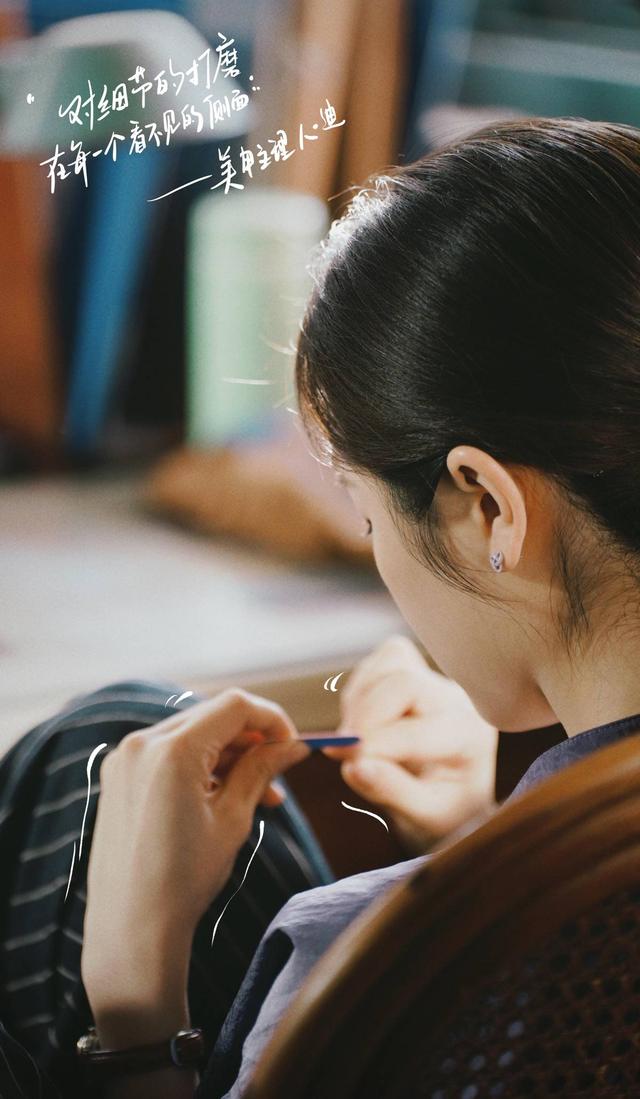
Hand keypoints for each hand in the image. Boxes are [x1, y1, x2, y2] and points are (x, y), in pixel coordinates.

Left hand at [81, 688, 309, 1045]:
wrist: (130, 928)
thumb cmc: (184, 879)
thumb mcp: (234, 819)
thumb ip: (262, 770)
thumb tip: (293, 746)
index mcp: (173, 751)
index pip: (235, 706)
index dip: (272, 719)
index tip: (293, 746)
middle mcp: (142, 743)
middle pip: (212, 716)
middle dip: (252, 739)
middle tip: (280, 773)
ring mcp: (125, 758)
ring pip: (192, 734)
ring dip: (229, 754)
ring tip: (261, 796)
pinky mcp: (118, 775)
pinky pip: (169, 753)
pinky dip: (200, 766)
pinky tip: (225, 796)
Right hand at [323, 636, 498, 852]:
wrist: (457, 795)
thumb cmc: (447, 809)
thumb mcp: (428, 816)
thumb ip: (393, 792)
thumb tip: (353, 767)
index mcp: (470, 736)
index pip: (418, 729)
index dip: (376, 744)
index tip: (347, 763)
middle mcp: (456, 700)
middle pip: (403, 683)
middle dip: (365, 716)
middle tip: (343, 751)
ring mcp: (434, 680)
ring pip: (387, 666)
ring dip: (359, 703)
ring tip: (356, 743)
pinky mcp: (412, 671)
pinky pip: (376, 666)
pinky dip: (358, 693)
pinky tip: (361, 725)